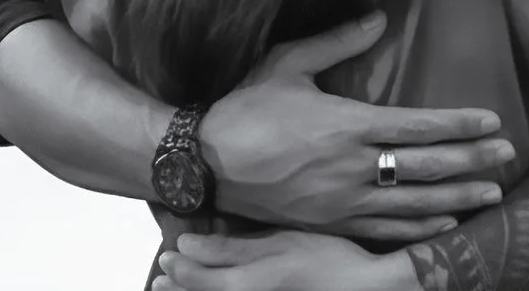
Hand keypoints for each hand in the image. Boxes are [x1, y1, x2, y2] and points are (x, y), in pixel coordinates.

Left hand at [155, 230, 415, 290]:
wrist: (367, 288)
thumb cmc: (328, 260)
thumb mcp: (279, 242)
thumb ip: (231, 247)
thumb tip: (187, 243)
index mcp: (243, 283)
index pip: (196, 277)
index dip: (178, 265)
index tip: (170, 252)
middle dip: (178, 287)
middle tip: (162, 278)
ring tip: (174, 289)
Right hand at [199, 12, 511, 242]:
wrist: (203, 163)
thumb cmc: (245, 108)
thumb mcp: (287, 63)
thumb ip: (337, 42)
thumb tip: (379, 18)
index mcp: (348, 124)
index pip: (418, 126)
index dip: (459, 125)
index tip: (492, 122)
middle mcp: (354, 166)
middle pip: (427, 166)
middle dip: (472, 160)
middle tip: (508, 156)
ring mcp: (343, 201)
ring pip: (414, 203)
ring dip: (457, 198)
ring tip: (491, 194)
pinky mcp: (330, 224)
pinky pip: (385, 231)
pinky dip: (419, 229)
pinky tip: (445, 224)